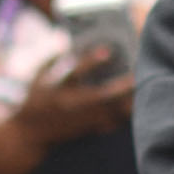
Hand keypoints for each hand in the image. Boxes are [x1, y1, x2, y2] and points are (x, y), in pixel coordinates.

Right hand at [11, 51, 134, 147]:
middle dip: (121, 86)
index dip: (90, 61)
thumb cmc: (36, 98)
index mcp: (55, 88)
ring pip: (112, 112)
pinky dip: (126, 112)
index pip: (73, 72)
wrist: (30, 133)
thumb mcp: (38, 75)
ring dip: (129, 100)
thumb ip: (56, 58)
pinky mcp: (90, 130)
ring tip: (143, 85)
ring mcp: (81, 120)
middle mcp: (69, 105)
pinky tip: (136, 100)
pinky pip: (115, 122)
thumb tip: (77, 40)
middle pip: (101, 97)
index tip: (107, 50)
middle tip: (137, 73)